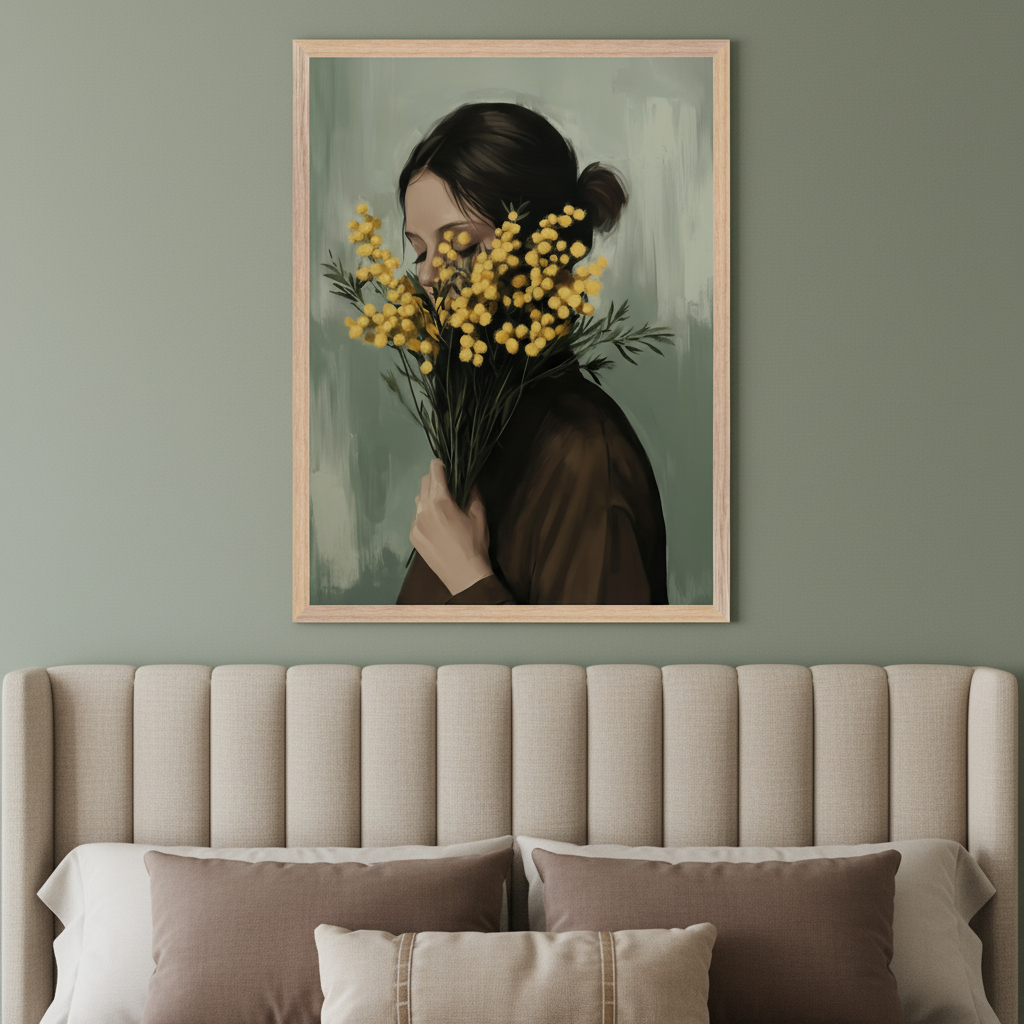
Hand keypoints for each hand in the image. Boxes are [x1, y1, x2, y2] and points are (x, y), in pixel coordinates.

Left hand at [410, 460, 492, 594]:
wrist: (464, 576)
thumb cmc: (475, 544)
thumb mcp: (479, 514)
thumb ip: (472, 492)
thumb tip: (469, 478)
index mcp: (440, 501)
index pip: (434, 471)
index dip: (441, 464)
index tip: (448, 465)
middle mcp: (423, 510)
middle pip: (424, 482)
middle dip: (435, 479)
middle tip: (448, 485)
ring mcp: (415, 524)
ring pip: (419, 500)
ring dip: (429, 496)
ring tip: (443, 507)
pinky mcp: (413, 536)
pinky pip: (416, 517)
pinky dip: (425, 514)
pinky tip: (437, 524)